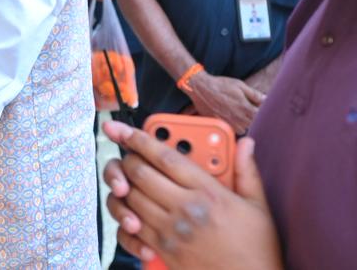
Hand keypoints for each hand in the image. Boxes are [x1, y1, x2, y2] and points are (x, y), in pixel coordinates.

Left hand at [102, 120, 282, 269]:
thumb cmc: (257, 249)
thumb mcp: (258, 207)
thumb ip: (247, 171)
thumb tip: (245, 143)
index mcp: (209, 193)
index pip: (164, 156)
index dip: (138, 137)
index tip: (121, 129)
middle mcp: (186, 208)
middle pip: (140, 172)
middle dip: (128, 159)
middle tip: (129, 155)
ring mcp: (171, 231)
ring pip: (130, 197)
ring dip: (123, 185)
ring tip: (127, 180)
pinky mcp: (162, 250)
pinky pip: (130, 228)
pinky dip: (124, 217)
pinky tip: (131, 211)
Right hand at [187, 73, 264, 134]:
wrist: (200, 88)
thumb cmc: (220, 85)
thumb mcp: (240, 85)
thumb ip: (255, 94)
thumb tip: (267, 99)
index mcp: (245, 108)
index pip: (261, 116)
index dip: (262, 113)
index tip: (258, 108)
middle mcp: (238, 118)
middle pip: (253, 124)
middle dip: (252, 118)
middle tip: (247, 109)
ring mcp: (229, 123)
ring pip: (243, 129)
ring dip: (243, 123)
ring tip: (238, 113)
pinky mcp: (221, 124)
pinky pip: (232, 130)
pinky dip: (233, 125)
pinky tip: (230, 116)